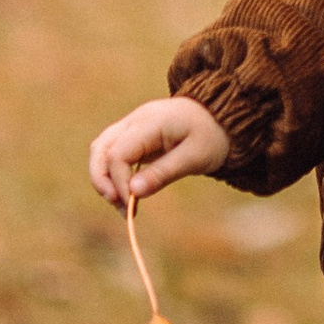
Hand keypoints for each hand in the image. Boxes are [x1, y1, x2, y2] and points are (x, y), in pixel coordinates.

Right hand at [88, 95, 230, 208]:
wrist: (223, 117)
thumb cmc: (212, 136)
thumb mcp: (195, 157)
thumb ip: (164, 173)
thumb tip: (133, 193)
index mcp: (150, 121)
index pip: (118, 153)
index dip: (119, 181)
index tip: (132, 203)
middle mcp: (135, 120)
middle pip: (100, 148)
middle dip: (102, 180)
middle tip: (119, 206)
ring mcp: (133, 125)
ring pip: (101, 150)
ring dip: (105, 179)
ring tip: (123, 205)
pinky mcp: (134, 135)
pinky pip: (113, 153)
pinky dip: (114, 174)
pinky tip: (129, 193)